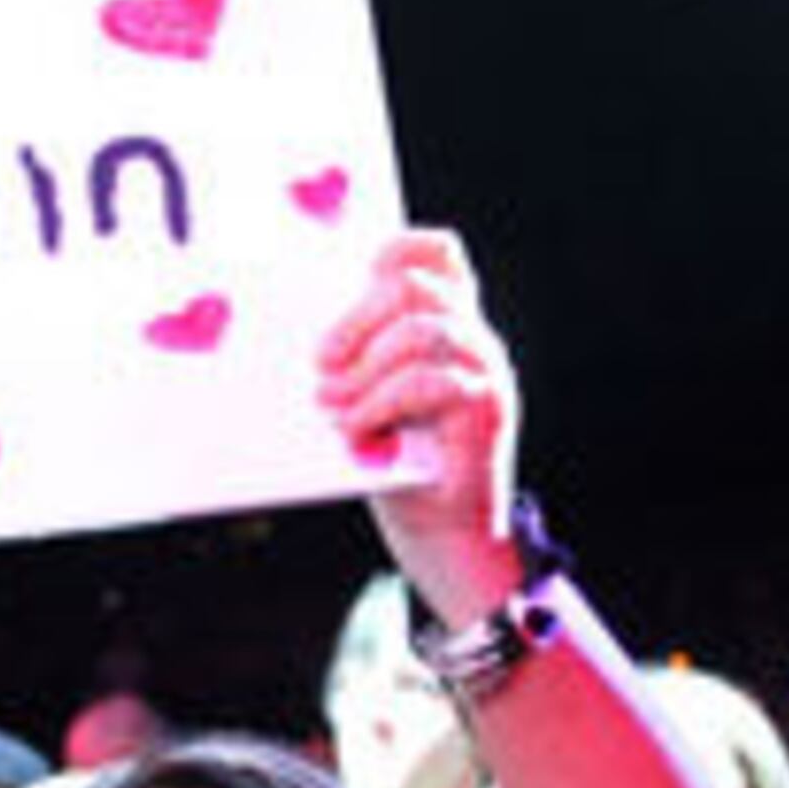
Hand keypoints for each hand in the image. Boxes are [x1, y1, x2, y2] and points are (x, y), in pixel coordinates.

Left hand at [315, 229, 526, 623]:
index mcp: (448, 325)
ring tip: (333, 402)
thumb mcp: (369, 399)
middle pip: (416, 286)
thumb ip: (356, 358)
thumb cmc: (399, 466)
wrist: (445, 538)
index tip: (353, 277)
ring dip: (364, 365)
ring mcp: (485, 370)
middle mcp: (473, 338)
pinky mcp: (487, 409)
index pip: (438, 255)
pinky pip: (429, 380)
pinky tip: (356, 429)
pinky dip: (381, 402)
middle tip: (321, 362)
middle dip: (356, 319)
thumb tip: (301, 336)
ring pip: (421, 329)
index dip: (397, 249)